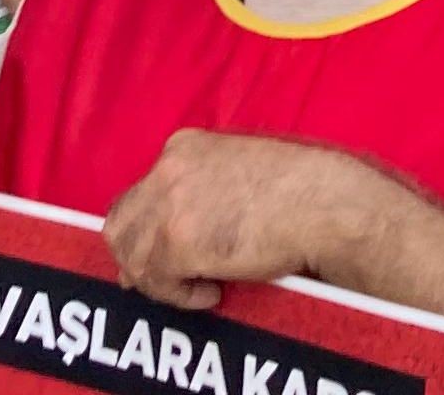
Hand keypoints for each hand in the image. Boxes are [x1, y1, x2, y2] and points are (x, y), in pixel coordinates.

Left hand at [103, 130, 383, 309]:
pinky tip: (213, 293)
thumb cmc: (298, 191)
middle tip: (165, 283)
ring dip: (163, 282)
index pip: (137, 195)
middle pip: (120, 226)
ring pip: (133, 259)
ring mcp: (170, 205)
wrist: (323, 204)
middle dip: (136, 260)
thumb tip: (168, 237)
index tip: (159, 258)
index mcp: (183, 147)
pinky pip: (159, 282)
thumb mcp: (238, 172)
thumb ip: (201, 191)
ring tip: (202, 287)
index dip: (142, 232)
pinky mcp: (178, 241)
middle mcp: (167, 169)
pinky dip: (181, 296)